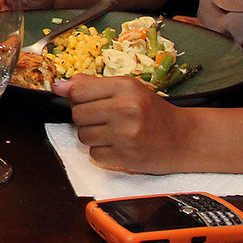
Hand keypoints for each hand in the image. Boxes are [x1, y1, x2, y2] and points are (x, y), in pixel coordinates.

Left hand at [58, 74, 195, 173]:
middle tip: (103, 117)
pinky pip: (94, 154)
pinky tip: (117, 145)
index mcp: (126, 87)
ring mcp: (126, 135)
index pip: (78, 90)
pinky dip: (102, 152)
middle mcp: (126, 110)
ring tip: (112, 131)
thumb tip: (58, 86)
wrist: (184, 139)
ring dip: (92, 135)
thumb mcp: (128, 88)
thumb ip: (92, 85)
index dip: (76, 97)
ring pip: (83, 136)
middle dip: (85, 117)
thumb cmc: (153, 112)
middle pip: (77, 114)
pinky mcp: (126, 158)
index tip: (85, 100)